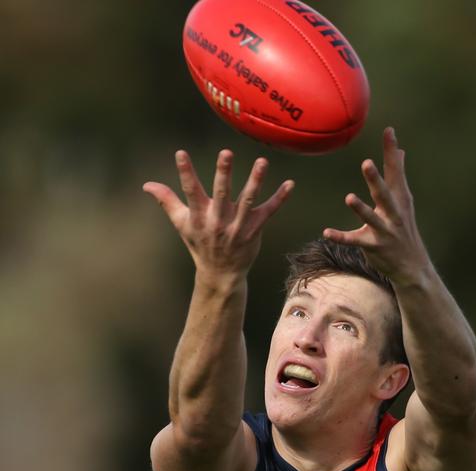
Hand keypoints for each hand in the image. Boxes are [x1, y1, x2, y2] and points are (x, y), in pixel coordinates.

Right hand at [143, 150, 293, 283]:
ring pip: (248, 200)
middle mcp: (219, 221)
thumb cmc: (200, 245)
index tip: (181, 153)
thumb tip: (147, 184)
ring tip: (262, 162)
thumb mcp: (182, 224)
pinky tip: (290, 184)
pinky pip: (269, 212)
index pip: (190, 191)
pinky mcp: (254, 230)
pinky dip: (280, 199)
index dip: (185, 173)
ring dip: (255, 181)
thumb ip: (167, 201)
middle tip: (226, 153)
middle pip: (221, 194)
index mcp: (199, 217)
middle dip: (223, 174)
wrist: (221, 274)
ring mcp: (238, 226)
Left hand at [323, 128, 432, 287]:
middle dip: (376, 180)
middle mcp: (394, 213)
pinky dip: (340, 237)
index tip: (389, 131)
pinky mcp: (374, 246)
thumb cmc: (404, 229)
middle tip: (366, 163)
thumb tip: (400, 151)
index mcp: (400, 199)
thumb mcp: (404, 201)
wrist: (412, 265)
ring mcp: (384, 231)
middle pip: (384, 194)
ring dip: (360, 209)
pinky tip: (326, 233)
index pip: (396, 172)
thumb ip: (399, 175)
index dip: (391, 152)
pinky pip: (354, 241)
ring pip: (371, 218)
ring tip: (349, 197)